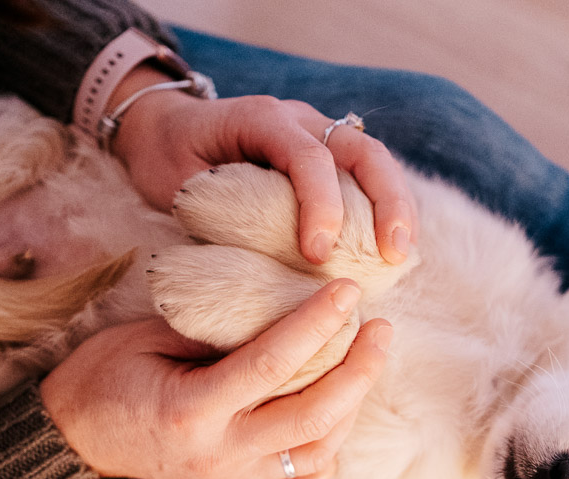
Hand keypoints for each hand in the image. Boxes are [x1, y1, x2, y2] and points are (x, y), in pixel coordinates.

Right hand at [40, 280, 391, 478]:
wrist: (76, 440)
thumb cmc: (108, 375)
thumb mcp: (149, 337)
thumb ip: (214, 329)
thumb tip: (284, 308)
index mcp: (192, 409)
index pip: (274, 363)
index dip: (318, 323)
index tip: (348, 291)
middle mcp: (221, 453)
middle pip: (313, 415)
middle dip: (359, 369)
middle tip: (380, 328)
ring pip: (318, 452)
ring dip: (352, 405)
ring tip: (366, 361)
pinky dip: (329, 448)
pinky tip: (338, 413)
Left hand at [108, 66, 418, 264]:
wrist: (165, 126)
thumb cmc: (169, 159)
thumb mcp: (179, 184)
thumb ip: (217, 212)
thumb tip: (253, 268)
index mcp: (262, 119)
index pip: (307, 158)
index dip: (321, 206)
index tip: (318, 255)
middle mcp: (299, 119)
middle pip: (361, 150)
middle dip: (385, 202)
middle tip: (394, 253)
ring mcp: (318, 131)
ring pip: (375, 159)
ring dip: (396, 205)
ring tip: (403, 254)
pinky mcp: (326, 154)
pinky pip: (367, 174)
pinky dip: (386, 206)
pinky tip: (392, 245)